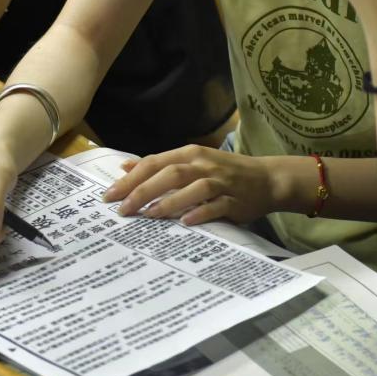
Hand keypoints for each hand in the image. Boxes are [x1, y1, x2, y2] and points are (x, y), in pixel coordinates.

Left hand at [101, 145, 285, 225]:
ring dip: (168, 202)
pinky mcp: (234, 200)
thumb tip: (126, 166)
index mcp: (190, 153)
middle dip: (142, 191)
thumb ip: (161, 164)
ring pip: (191, 188)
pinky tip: (185, 222)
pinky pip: (215, 206)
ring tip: (147, 215)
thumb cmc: (225, 172)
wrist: (267, 179)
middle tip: (121, 209)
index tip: (109, 195)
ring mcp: (220, 182)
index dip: (130, 178)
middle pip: (169, 174)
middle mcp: (203, 164)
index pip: (154, 162)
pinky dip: (200, 212)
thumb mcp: (193, 161)